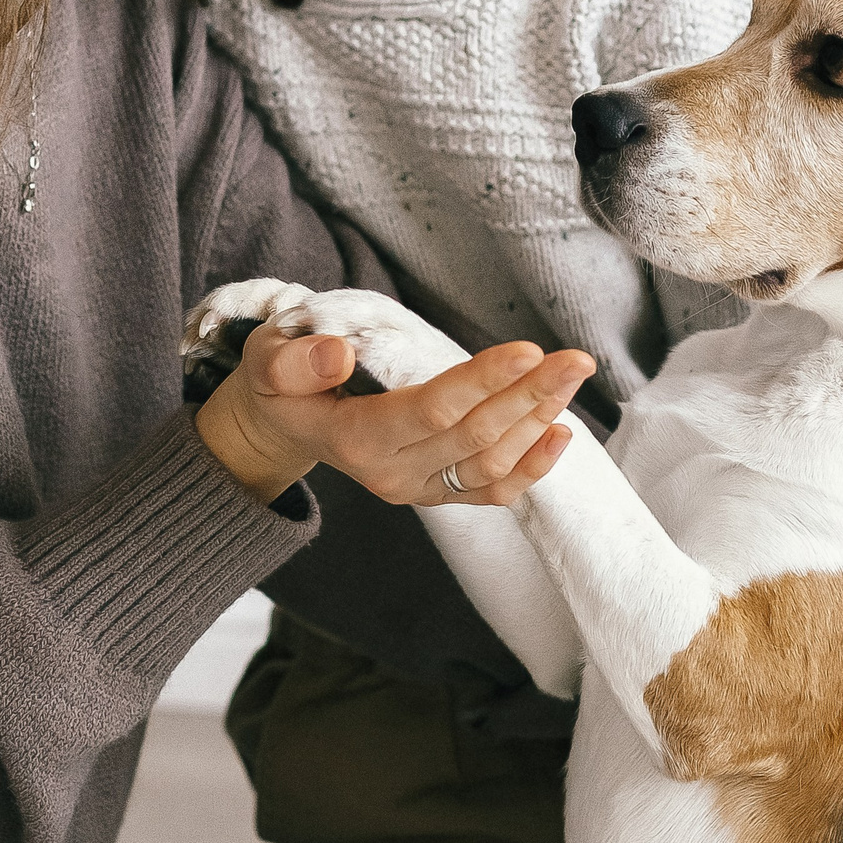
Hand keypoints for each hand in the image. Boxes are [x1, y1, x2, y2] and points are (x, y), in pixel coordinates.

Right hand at [194, 316, 593, 506]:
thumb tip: (337, 355)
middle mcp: (390, 473)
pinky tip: (561, 434)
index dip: (482, 382)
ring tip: (572, 377)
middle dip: (530, 395)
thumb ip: (294, 361)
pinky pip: (489, 490)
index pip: (430, 410)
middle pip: (473, 435)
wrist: (281, 427)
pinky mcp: (433, 491)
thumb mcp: (266, 361)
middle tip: (576, 359)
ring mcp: (415, 488)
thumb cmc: (279, 383)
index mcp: (354, 438)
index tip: (529, 351)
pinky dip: (531, 468)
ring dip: (538, 421)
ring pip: (490, 463)